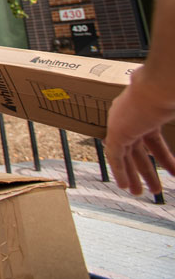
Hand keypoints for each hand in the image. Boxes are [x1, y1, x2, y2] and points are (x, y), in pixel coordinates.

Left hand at [105, 71, 174, 194]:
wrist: (157, 88)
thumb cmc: (171, 95)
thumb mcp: (174, 110)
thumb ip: (173, 115)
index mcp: (146, 111)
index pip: (153, 140)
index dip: (163, 158)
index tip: (173, 172)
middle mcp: (131, 117)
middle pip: (139, 150)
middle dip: (146, 170)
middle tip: (154, 188)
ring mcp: (122, 123)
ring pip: (126, 155)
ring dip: (134, 175)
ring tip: (141, 193)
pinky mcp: (115, 132)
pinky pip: (114, 156)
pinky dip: (119, 171)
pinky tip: (124, 185)